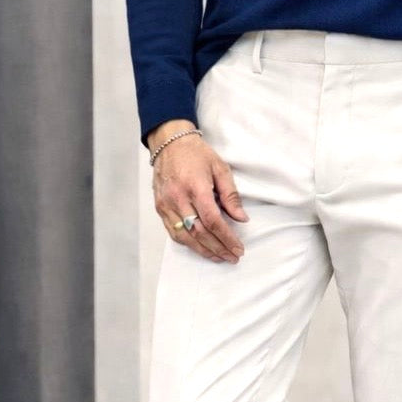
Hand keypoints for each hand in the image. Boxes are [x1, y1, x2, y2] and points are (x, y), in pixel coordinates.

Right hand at [148, 120, 248, 263]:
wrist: (170, 144)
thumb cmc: (197, 154)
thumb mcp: (220, 168)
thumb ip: (231, 195)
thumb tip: (241, 218)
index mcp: (196, 187)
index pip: (212, 220)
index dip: (226, 238)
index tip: (238, 248)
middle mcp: (178, 199)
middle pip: (199, 232)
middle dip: (218, 248)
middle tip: (233, 256)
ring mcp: (166, 205)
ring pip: (185, 237)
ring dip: (203, 250)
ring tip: (220, 257)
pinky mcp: (160, 208)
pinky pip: (173, 232)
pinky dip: (188, 243)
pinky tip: (201, 248)